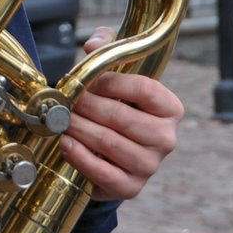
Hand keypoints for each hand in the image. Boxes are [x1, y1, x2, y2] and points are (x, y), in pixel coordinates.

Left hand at [58, 26, 183, 199]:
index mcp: (170, 108)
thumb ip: (107, 47)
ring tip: (61, 119)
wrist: (112, 152)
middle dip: (88, 106)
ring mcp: (150, 165)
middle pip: (122, 117)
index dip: (112, 82)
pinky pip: (104, 173)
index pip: (145, 90)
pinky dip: (80, 157)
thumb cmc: (116, 105)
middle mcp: (167, 138)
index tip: (88, 79)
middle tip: (66, 99)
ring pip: (109, 143)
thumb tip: (93, 45)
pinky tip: (65, 143)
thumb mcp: (115, 73)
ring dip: (79, 129)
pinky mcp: (131, 187)